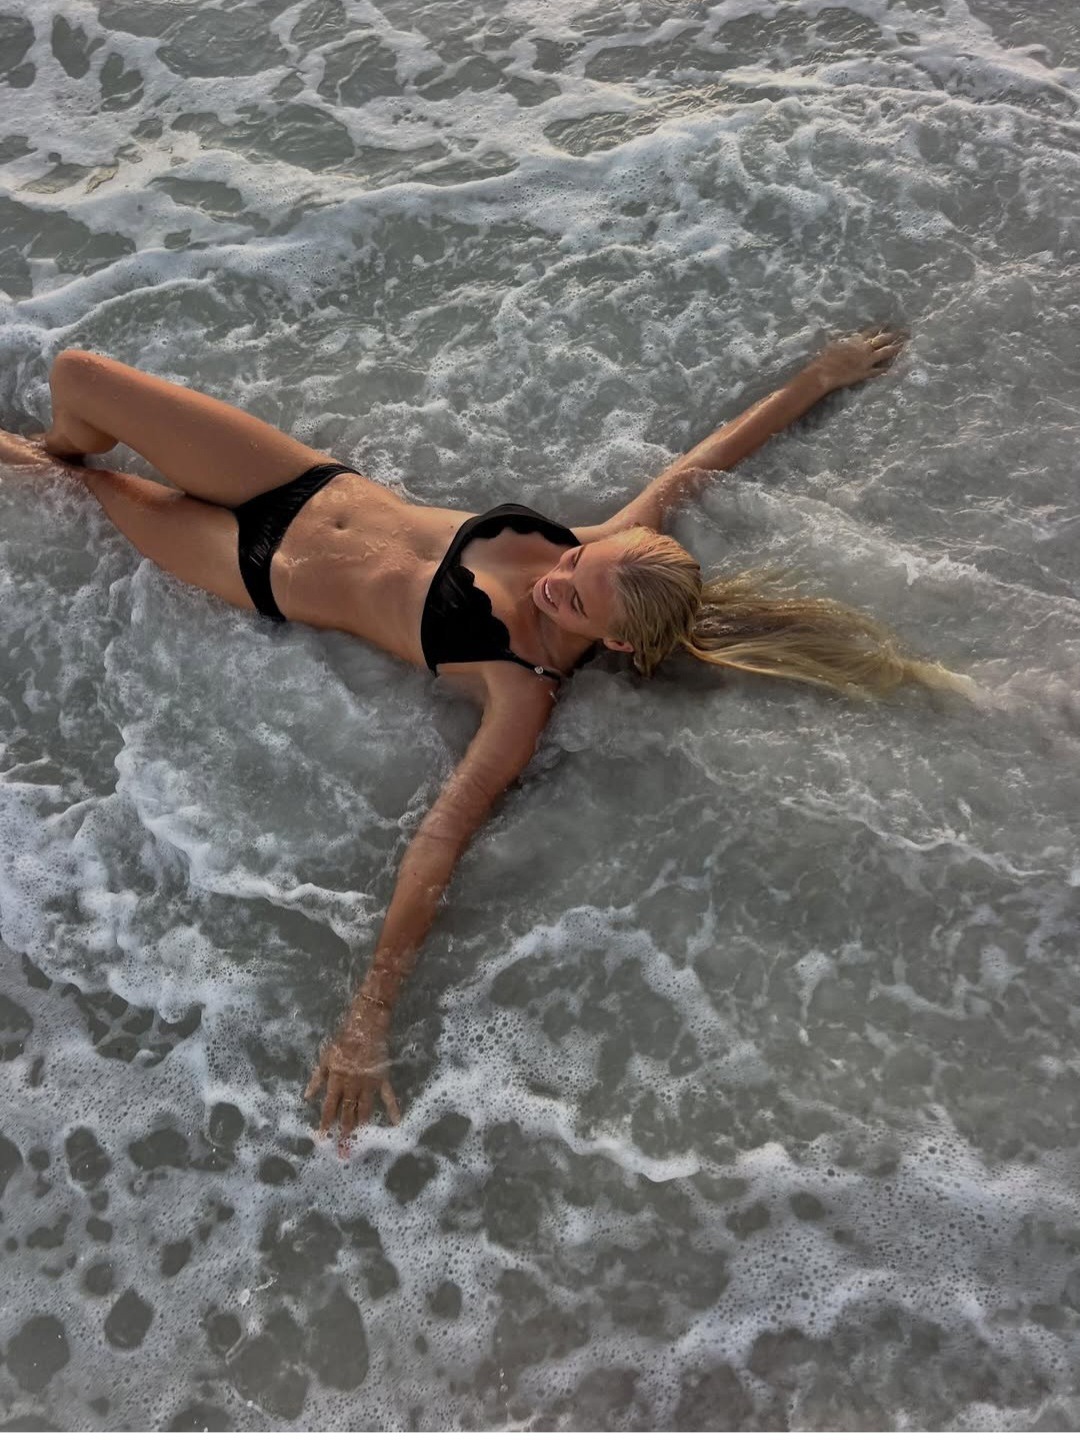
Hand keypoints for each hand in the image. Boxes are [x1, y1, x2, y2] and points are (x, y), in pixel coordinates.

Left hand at [304, 994, 401, 1152]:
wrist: (365, 1026)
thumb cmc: (342, 1041)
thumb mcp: (324, 1058)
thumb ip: (317, 1078)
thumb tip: (307, 1097)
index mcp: (336, 1081)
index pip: (329, 1108)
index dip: (325, 1123)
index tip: (322, 1139)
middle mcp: (352, 1087)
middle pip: (347, 1114)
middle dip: (344, 1134)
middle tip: (343, 1153)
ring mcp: (368, 1085)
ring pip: (364, 1110)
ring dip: (361, 1127)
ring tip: (360, 1143)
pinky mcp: (382, 1079)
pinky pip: (388, 1096)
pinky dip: (393, 1109)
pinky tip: (396, 1122)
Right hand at [809, 328, 906, 391]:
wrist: (824, 372)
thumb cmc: (825, 357)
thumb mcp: (835, 343)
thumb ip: (845, 340)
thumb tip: (848, 337)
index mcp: (856, 339)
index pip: (872, 331)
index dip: (882, 327)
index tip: (889, 324)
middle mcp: (864, 348)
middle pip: (883, 339)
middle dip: (894, 334)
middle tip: (905, 331)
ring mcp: (867, 361)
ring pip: (885, 352)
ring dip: (895, 348)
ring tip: (904, 345)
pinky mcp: (865, 373)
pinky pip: (879, 370)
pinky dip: (886, 369)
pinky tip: (893, 368)